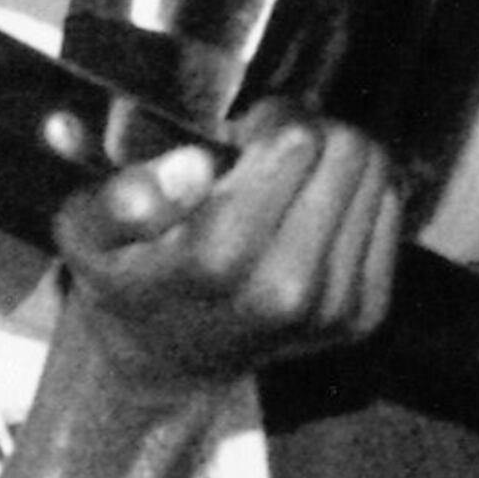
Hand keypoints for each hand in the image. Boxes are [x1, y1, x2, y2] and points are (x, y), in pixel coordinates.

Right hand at [54, 103, 403, 393]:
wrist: (166, 359)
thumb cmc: (129, 277)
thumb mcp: (88, 232)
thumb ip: (121, 197)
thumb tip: (191, 169)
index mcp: (221, 259)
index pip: (296, 141)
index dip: (271, 118)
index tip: (242, 133)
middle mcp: (288, 290)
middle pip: (348, 150)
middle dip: (310, 133)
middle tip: (268, 153)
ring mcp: (332, 310)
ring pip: (376, 174)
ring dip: (335, 162)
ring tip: (286, 182)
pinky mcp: (363, 317)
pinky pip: (389, 212)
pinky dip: (355, 197)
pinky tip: (309, 214)